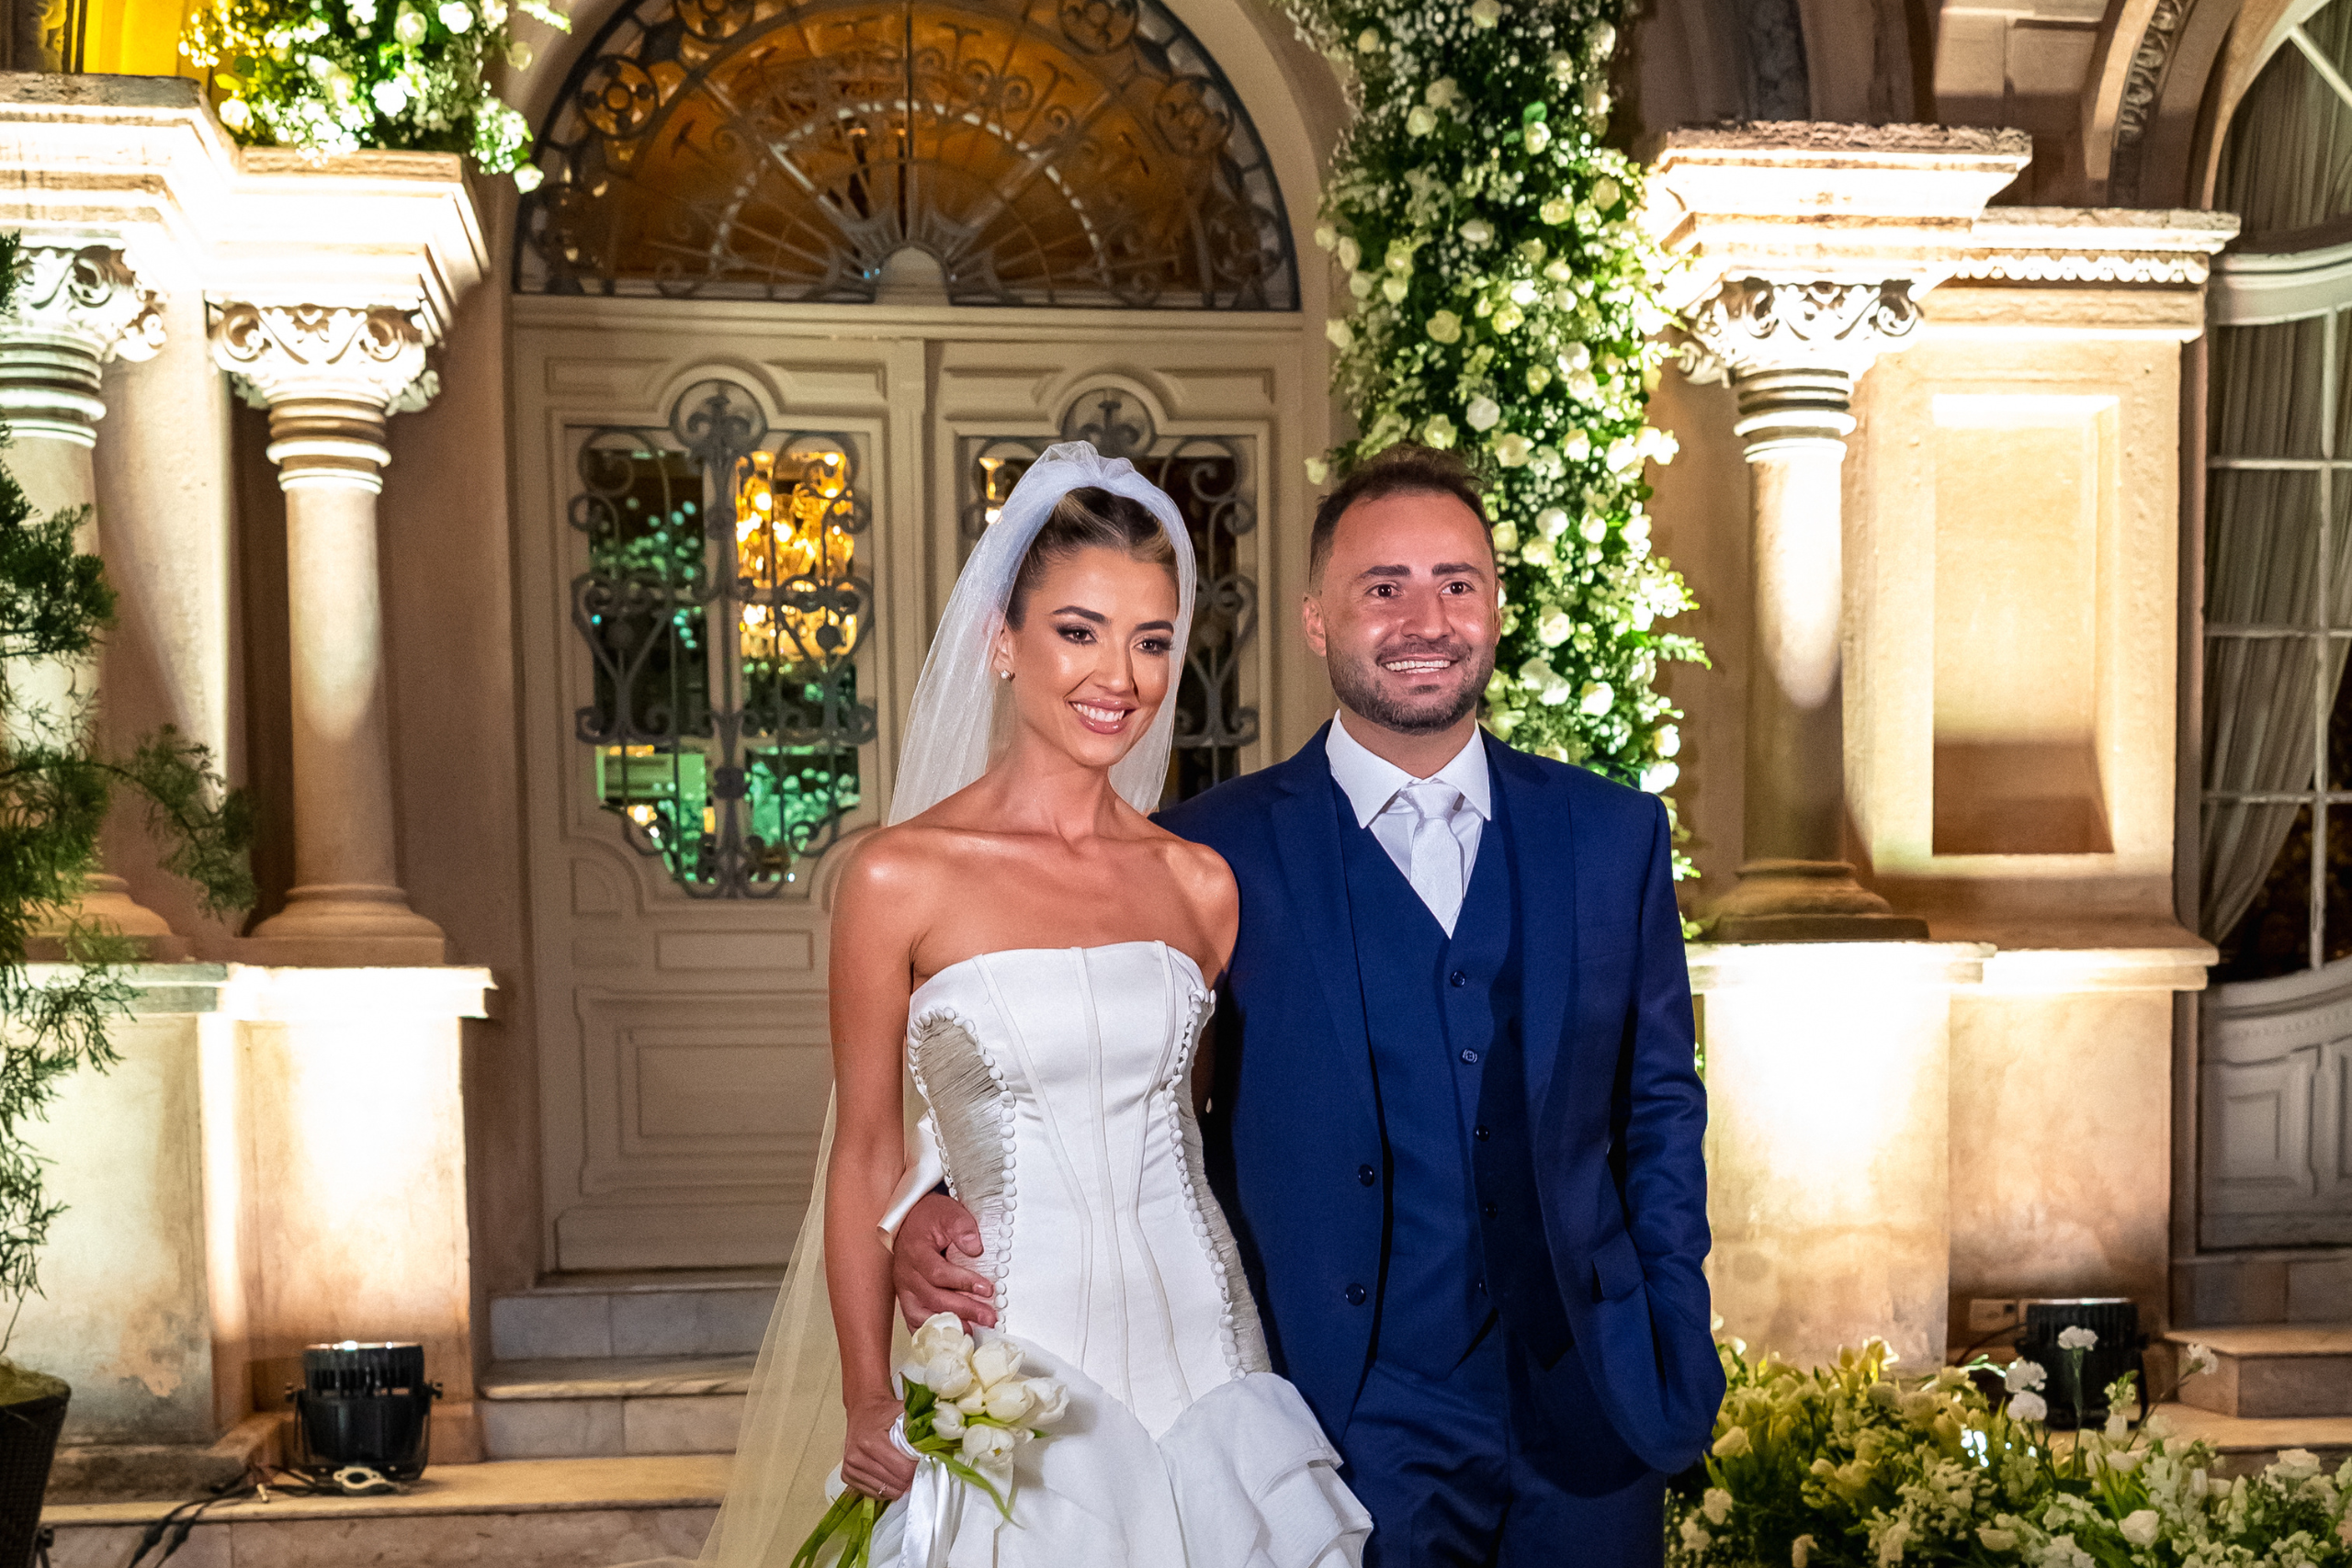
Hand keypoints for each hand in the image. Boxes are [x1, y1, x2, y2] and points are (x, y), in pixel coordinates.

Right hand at [841, 1388, 916, 1499]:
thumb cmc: (884, 1412)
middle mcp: (857, 1457)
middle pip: (894, 1483)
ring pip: (883, 1492)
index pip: (902, 1470)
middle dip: (909, 1479)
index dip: (917, 1469)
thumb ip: (919, 1423)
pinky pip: (872, 1493)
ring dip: (898, 1487)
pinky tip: (891, 1478)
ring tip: (904, 1475)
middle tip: (916, 1470)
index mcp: (871, 1441)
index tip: (924, 1463)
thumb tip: (940, 1433)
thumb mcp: (903, 1411)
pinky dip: (885, 1489)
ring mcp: (850, 1468)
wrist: (862, 1410)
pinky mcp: (847, 1475)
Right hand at [893, 1191, 996, 1329]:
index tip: (988, 1288)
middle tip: (989, 1317)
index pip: (938, 1273)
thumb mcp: (950, 1213)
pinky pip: (914, 1321)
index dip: (963, 1282)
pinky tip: (951, 1337)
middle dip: (964, 1309)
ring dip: (949, 1325)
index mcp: (916, 1252)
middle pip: (933, 1298)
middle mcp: (906, 1274)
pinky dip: (932, 1332)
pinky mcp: (907, 1298)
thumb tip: (976, 1248)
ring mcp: (904, 1289)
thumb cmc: (932, 1218)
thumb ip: (963, 1228)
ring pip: (922, 1314)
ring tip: (974, 1331)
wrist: (912, 1220)